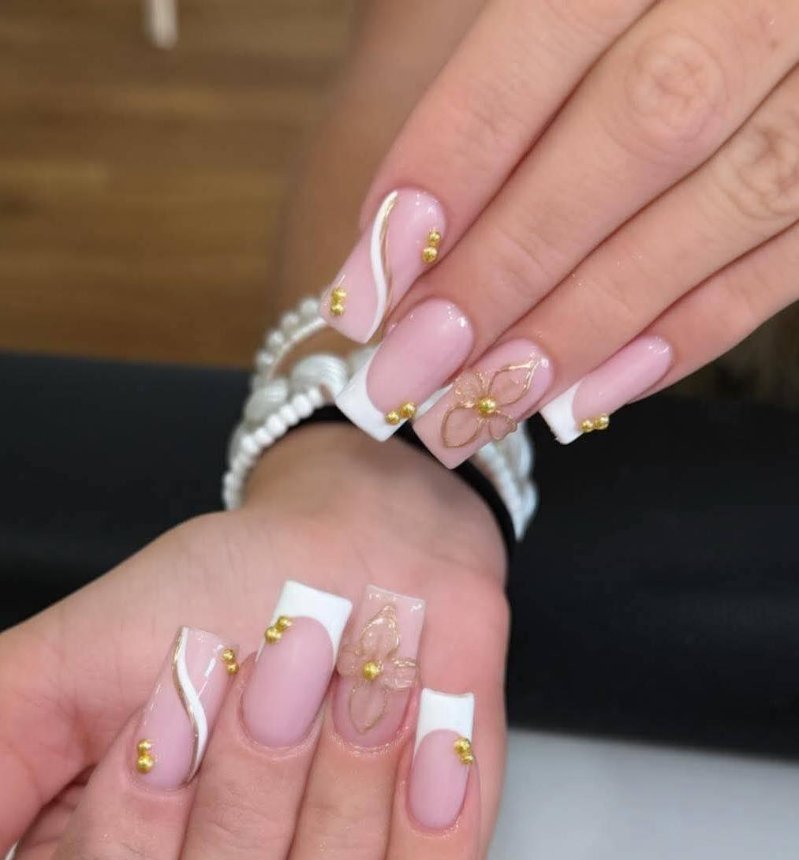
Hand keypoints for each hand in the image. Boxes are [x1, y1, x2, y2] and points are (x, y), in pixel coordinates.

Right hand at [0, 425, 506, 859]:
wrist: (369, 567)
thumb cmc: (230, 600)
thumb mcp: (81, 653)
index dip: (116, 855)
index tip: (167, 716)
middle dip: (243, 810)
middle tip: (280, 675)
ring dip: (337, 810)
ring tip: (359, 692)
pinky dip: (422, 845)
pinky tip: (426, 750)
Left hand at [320, 0, 798, 454]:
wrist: (779, 1)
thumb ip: (498, 61)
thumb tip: (402, 228)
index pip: (548, 35)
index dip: (455, 160)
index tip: (374, 275)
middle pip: (635, 132)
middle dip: (508, 269)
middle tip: (408, 372)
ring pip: (722, 203)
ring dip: (587, 324)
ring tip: (482, 405)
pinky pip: (788, 259)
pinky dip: (688, 334)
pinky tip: (593, 394)